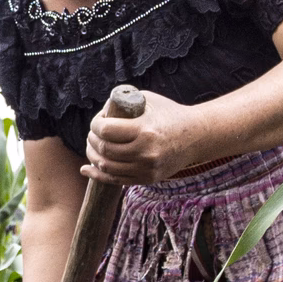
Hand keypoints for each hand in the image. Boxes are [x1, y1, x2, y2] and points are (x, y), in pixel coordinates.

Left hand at [84, 90, 208, 184]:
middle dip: (92, 140)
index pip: (106, 131)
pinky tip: (86, 169)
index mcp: (144, 130)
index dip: (95, 125)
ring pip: (107, 167)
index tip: (96, 121)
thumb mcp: (148, 101)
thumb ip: (124, 104)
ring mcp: (146, 168)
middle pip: (105, 149)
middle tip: (92, 134)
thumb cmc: (170, 114)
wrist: (196, 136)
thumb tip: (101, 112)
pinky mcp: (147, 178)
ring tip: (91, 147)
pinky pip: (116, 180)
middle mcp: (145, 152)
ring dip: (93, 156)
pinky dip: (97, 175)